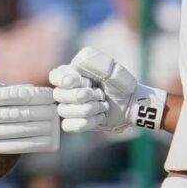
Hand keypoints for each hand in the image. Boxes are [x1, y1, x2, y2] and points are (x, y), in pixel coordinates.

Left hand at [0, 74, 58, 153]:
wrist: (23, 130)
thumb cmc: (8, 108)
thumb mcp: (0, 94)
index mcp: (42, 93)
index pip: (16, 94)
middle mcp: (51, 109)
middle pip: (15, 112)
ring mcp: (53, 128)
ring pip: (17, 130)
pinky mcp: (49, 144)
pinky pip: (22, 146)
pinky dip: (1, 146)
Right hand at [50, 47, 165, 133]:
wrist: (131, 103)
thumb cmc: (119, 83)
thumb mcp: (109, 68)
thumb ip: (91, 61)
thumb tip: (73, 66)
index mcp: (71, 73)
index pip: (55, 77)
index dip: (65, 80)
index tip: (83, 81)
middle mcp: (66, 90)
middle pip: (58, 95)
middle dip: (82, 96)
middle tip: (100, 93)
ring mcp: (69, 107)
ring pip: (64, 111)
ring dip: (88, 109)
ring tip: (103, 105)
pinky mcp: (74, 122)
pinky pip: (69, 125)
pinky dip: (87, 122)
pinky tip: (100, 116)